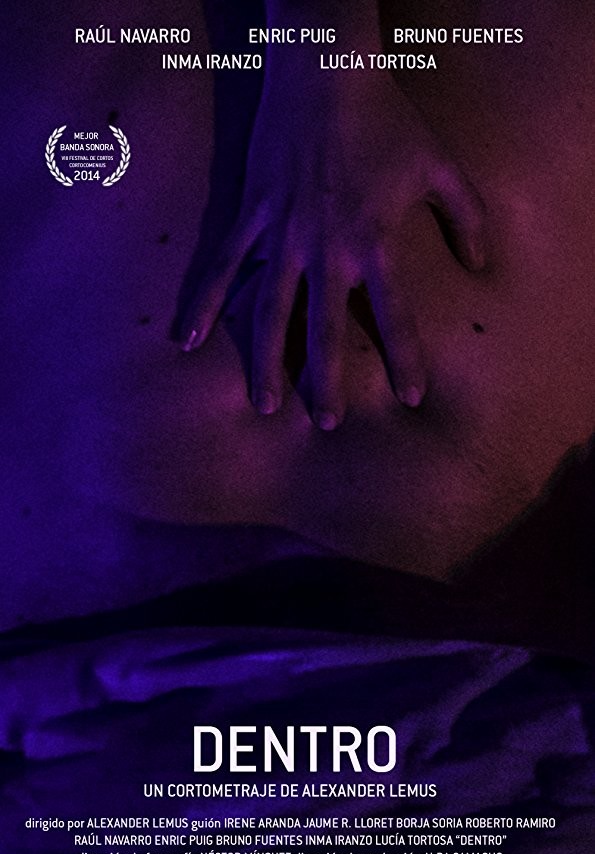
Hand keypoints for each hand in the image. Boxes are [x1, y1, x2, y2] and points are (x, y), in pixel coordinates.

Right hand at [181, 65, 487, 428]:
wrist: (326, 71)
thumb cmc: (387, 120)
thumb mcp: (441, 165)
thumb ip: (468, 217)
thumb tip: (484, 265)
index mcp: (373, 242)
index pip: (394, 313)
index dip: (404, 357)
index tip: (411, 396)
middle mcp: (325, 250)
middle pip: (323, 330)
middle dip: (326, 382)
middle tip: (328, 424)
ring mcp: (282, 236)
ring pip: (269, 312)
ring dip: (267, 362)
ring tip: (265, 405)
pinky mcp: (251, 217)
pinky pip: (223, 267)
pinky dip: (204, 303)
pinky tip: (186, 340)